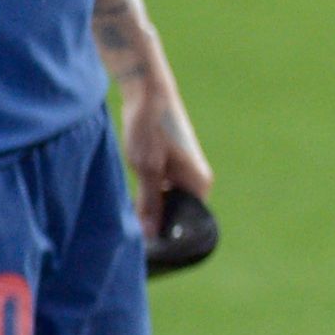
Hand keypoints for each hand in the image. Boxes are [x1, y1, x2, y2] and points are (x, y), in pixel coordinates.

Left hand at [121, 74, 214, 220]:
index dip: (168, 231)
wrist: (149, 94)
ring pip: (168, 199)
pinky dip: (150, 190)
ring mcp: (186, 172)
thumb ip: (149, 204)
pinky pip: (164, 187)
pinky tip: (135, 188)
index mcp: (199, 184)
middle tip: (136, 225)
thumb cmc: (150, 130)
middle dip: (158, 218)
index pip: (188, 221)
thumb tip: (150, 234)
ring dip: (151, 203)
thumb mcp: (146, 170)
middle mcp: (197, 180)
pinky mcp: (174, 164)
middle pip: (178, 211)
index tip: (150, 240)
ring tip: (134, 205)